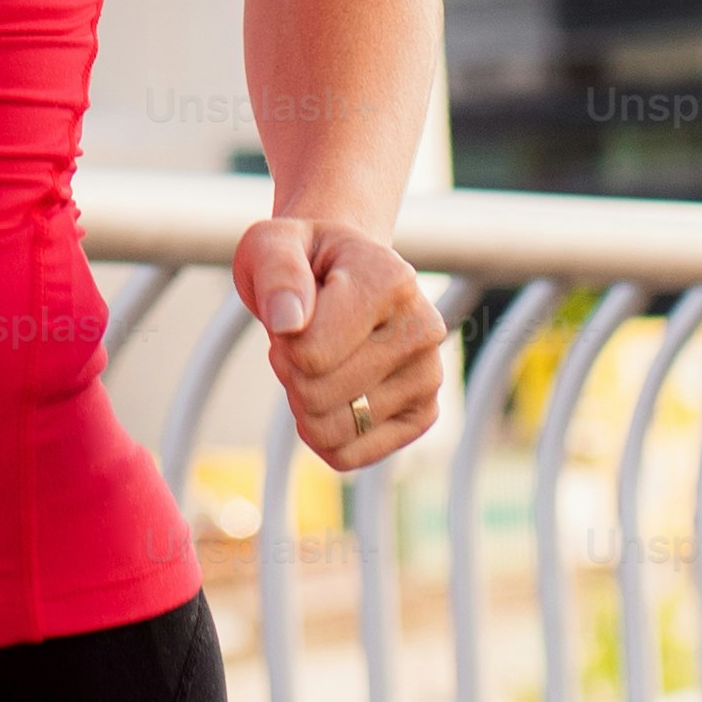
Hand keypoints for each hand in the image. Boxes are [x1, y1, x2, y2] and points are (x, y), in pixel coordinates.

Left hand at [236, 215, 442, 470]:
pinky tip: (332, 394)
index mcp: (393, 280)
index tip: (292, 312)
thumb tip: (288, 323)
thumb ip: (276, 274)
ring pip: (331, 431)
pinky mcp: (422, 415)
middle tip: (302, 338)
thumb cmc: (302, 261)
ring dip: (303, 402)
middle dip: (290, 372)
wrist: (340, 273)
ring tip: (319, 360)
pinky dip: (321, 433)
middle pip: (317, 395)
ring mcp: (429, 376)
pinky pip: (347, 456)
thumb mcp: (271, 246)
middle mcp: (424, 329)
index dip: (282, 341)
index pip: (310, 353)